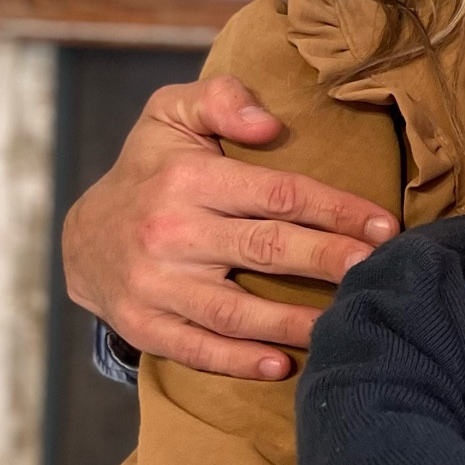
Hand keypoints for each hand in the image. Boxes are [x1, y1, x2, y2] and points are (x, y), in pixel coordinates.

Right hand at [61, 73, 397, 378]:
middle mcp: (170, 232)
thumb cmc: (149, 170)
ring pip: (235, 310)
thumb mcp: (169, 114)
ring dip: (294, 322)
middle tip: (379, 270)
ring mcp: (155, 284)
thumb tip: (269, 124)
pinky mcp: (143, 325)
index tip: (384, 225)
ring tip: (347, 323)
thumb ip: (218, 99)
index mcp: (188, 178)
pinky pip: (196, 349)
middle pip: (266, 249)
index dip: (335, 209)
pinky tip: (283, 365)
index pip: (277, 193)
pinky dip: (239, 362)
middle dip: (329, 260)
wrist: (80, 238)